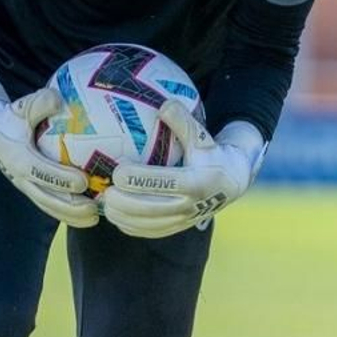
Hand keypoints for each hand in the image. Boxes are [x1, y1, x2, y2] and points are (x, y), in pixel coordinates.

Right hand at [0, 90, 98, 227]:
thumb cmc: (14, 118)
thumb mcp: (22, 107)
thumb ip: (38, 103)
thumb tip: (57, 100)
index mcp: (17, 156)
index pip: (40, 171)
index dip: (60, 179)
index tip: (83, 181)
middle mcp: (20, 176)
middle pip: (45, 196)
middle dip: (69, 205)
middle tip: (93, 208)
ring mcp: (25, 186)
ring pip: (47, 206)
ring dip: (70, 215)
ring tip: (95, 218)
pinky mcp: (31, 190)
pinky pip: (49, 207)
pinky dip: (67, 215)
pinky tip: (88, 218)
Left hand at [100, 103, 265, 238]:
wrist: (231, 182)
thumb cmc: (210, 153)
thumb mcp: (202, 136)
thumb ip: (183, 122)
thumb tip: (164, 104)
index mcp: (196, 181)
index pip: (164, 183)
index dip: (139, 179)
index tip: (118, 172)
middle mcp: (190, 204)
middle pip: (152, 208)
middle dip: (126, 203)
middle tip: (105, 192)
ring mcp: (184, 219)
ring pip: (150, 224)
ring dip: (125, 217)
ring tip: (105, 204)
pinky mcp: (179, 228)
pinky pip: (153, 232)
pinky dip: (133, 227)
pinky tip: (116, 217)